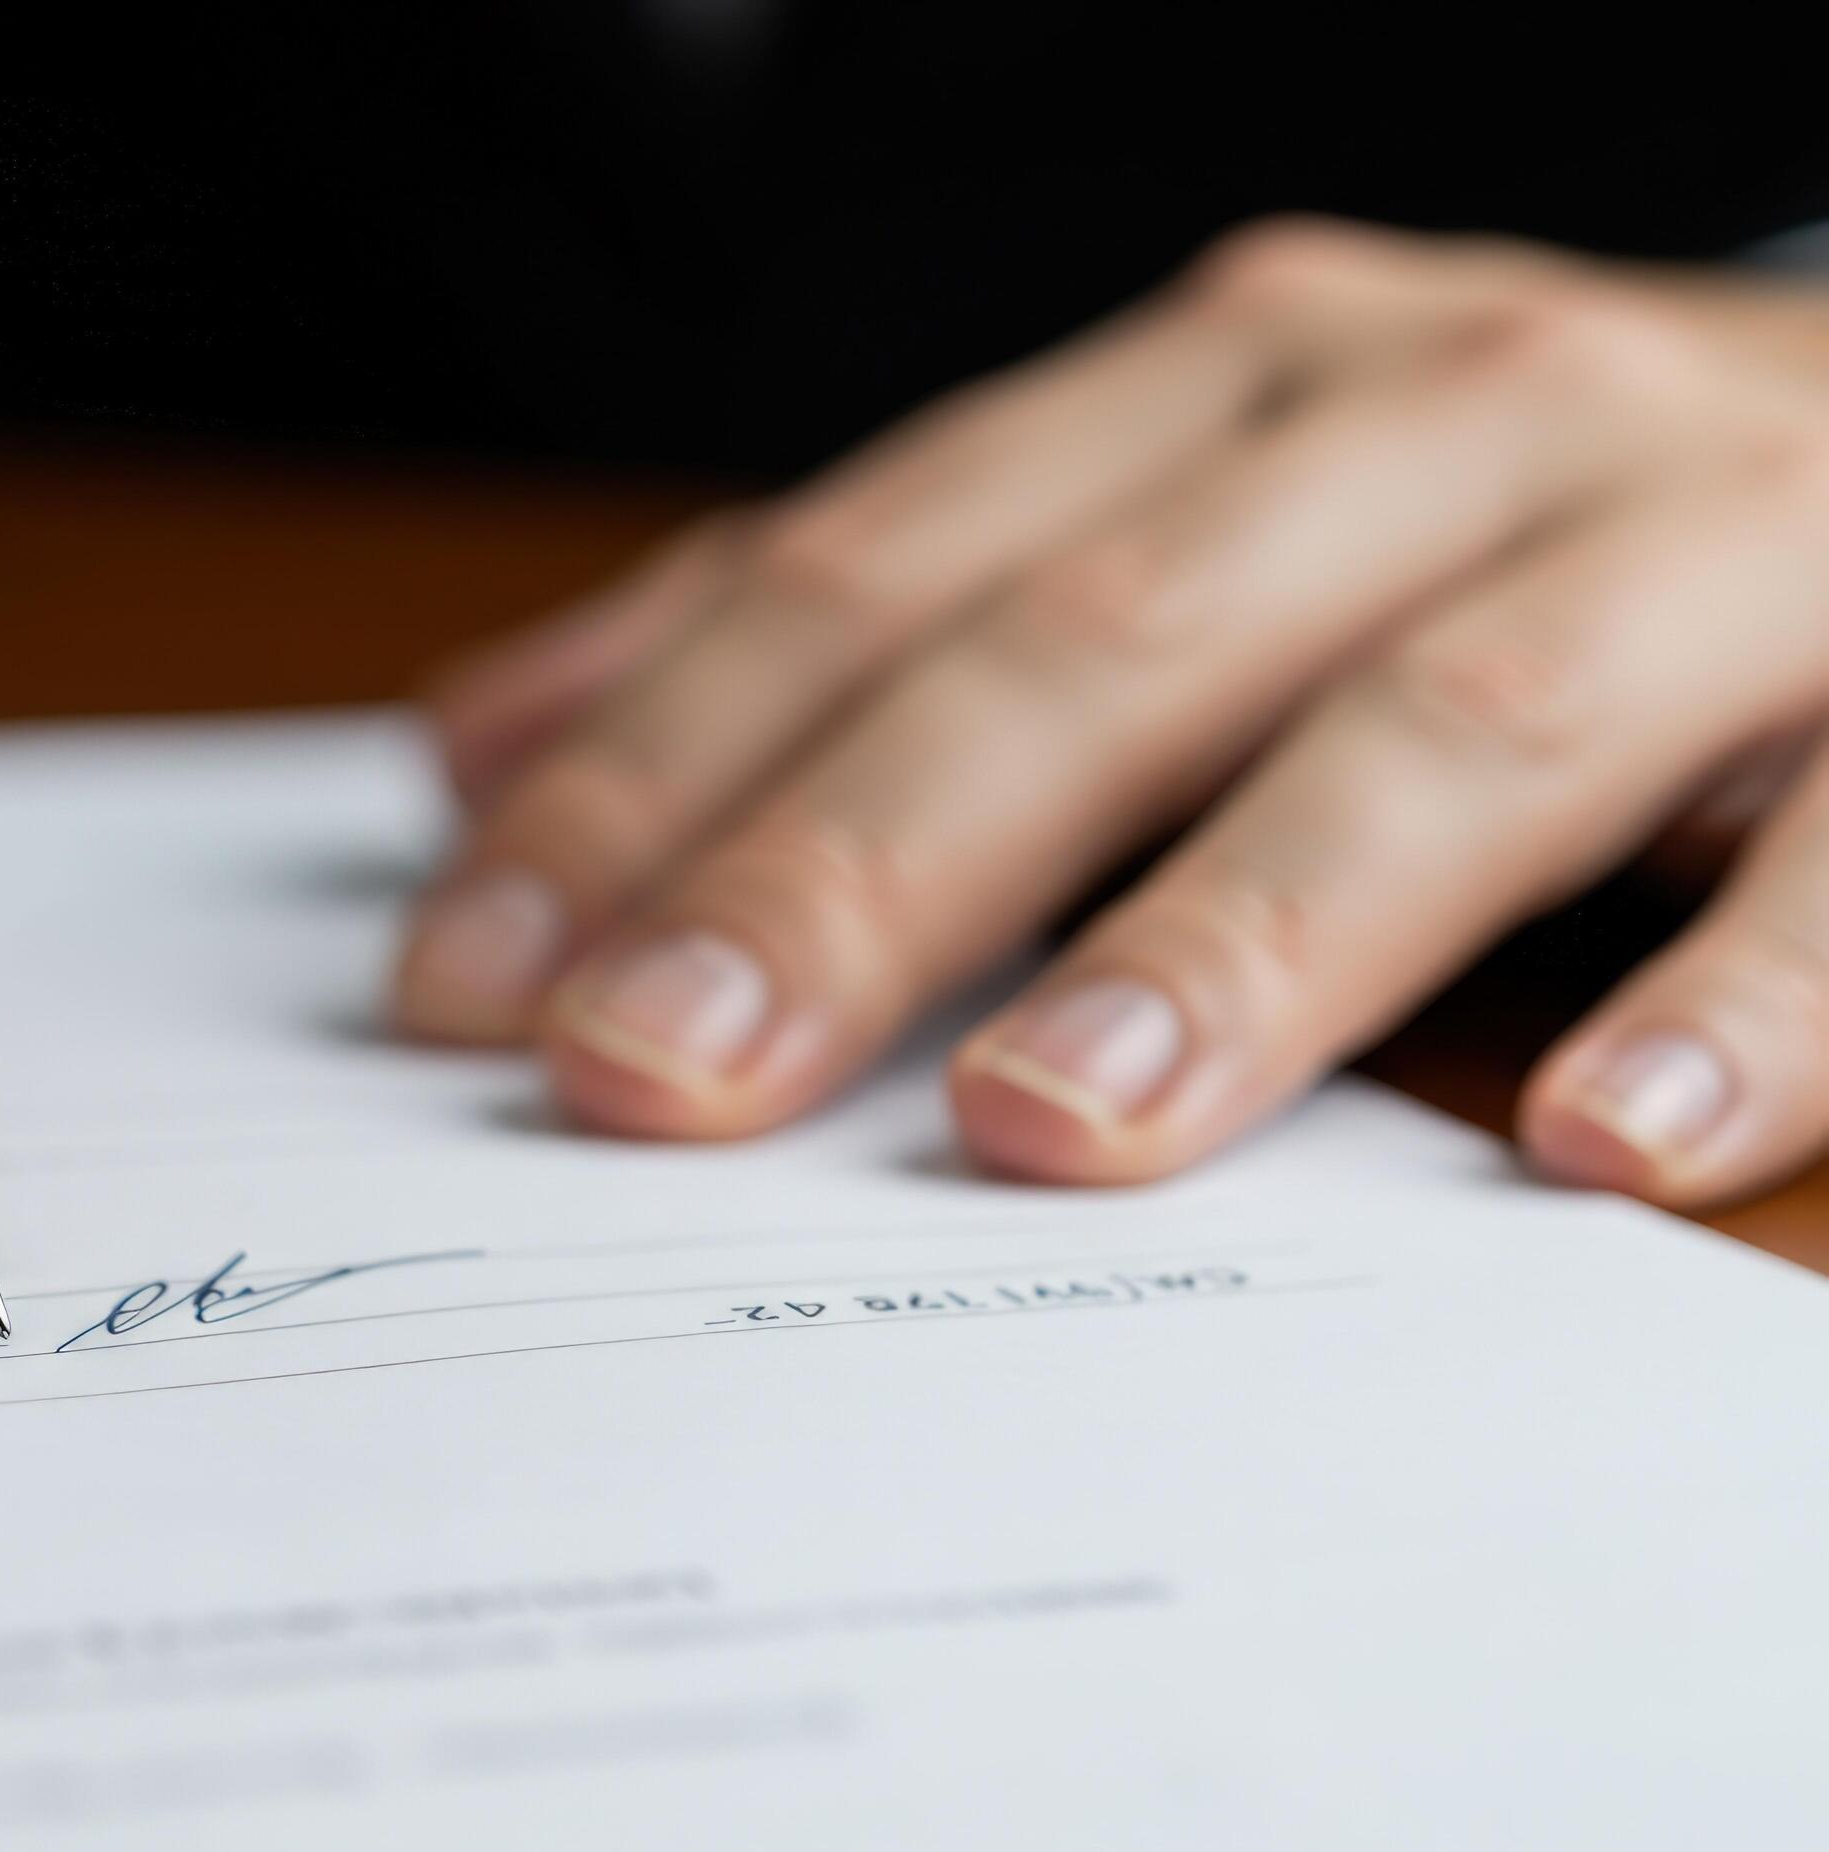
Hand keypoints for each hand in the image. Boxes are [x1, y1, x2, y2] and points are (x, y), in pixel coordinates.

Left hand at [395, 217, 1828, 1205]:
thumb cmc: (1491, 518)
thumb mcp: (1156, 522)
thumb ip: (848, 631)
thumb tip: (488, 749)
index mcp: (1218, 388)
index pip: (876, 584)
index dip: (657, 782)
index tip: (475, 986)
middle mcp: (1434, 419)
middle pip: (1099, 651)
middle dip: (858, 864)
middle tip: (665, 1069)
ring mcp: (1697, 540)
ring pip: (1437, 730)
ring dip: (1232, 935)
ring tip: (1045, 1125)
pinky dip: (1746, 992)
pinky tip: (1602, 1138)